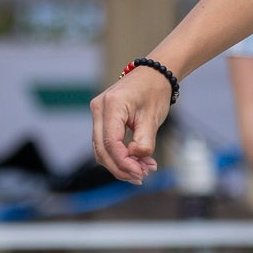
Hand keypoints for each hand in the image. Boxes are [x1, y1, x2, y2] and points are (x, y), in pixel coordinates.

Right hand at [91, 65, 175, 183]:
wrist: (153, 75)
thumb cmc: (154, 92)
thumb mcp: (153, 118)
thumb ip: (144, 141)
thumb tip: (134, 159)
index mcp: (111, 105)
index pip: (111, 142)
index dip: (123, 162)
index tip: (140, 173)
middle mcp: (99, 109)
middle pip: (102, 149)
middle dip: (121, 167)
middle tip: (141, 177)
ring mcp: (98, 114)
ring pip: (102, 149)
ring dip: (120, 164)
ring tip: (143, 170)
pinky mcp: (102, 120)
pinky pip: (106, 143)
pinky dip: (119, 155)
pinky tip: (137, 162)